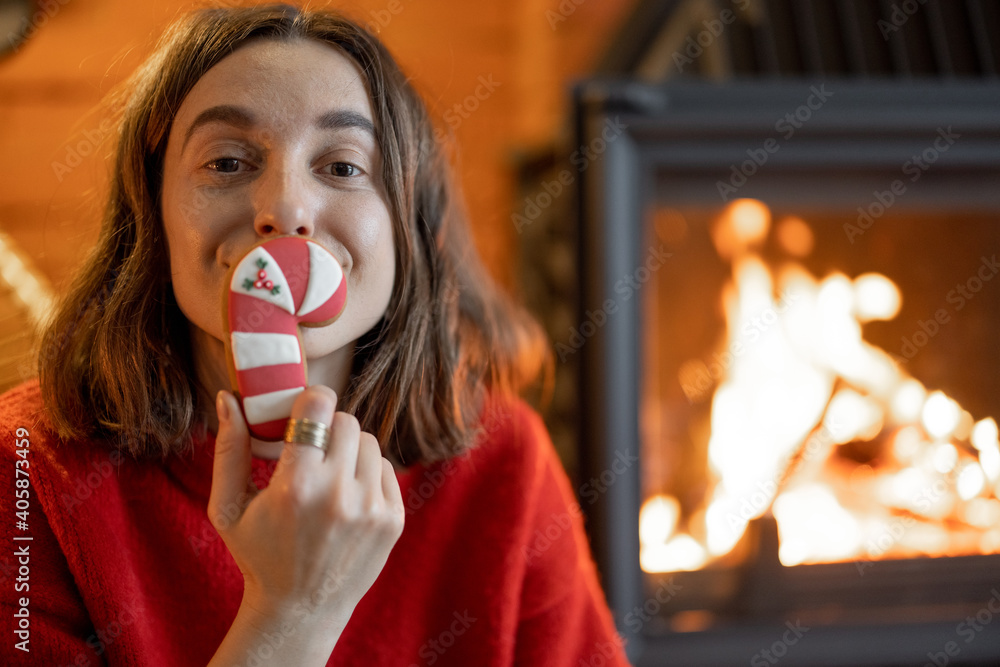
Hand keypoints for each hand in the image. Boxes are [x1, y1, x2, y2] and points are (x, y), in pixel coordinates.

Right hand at [209, 386, 404, 634]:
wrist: (301, 610)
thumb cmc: (258, 554)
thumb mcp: (229, 507)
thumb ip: (229, 449)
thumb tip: (228, 398)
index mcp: (295, 487)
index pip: (318, 408)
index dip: (311, 401)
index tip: (305, 410)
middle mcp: (338, 495)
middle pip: (347, 421)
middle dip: (328, 428)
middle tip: (313, 449)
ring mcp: (371, 508)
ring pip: (370, 441)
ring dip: (349, 449)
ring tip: (329, 474)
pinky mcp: (393, 519)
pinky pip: (386, 468)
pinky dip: (367, 472)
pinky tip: (346, 495)